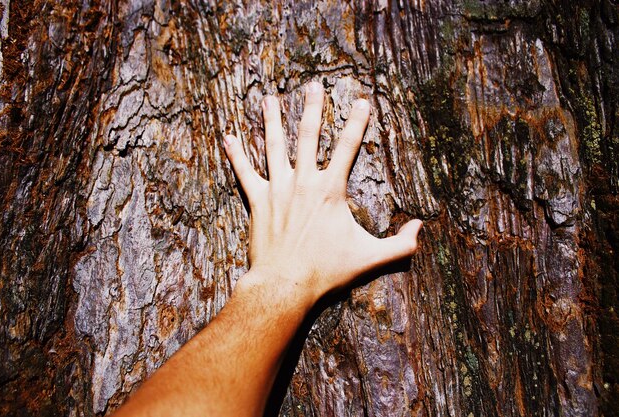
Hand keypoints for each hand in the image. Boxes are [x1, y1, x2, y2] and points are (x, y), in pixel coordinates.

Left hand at [224, 81, 421, 303]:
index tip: (362, 101)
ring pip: (274, 145)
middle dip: (313, 108)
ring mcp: (278, 189)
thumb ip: (401, 245)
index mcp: (331, 189)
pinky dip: (235, 154)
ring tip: (269, 97)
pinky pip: (244, 172)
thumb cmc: (327, 271)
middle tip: (312, 85)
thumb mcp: (371, 258)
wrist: (285, 285)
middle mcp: (304, 181)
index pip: (348, 147)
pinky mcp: (258, 201)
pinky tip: (227, 136)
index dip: (357, 122)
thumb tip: (421, 228)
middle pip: (309, 135)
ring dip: (273, 120)